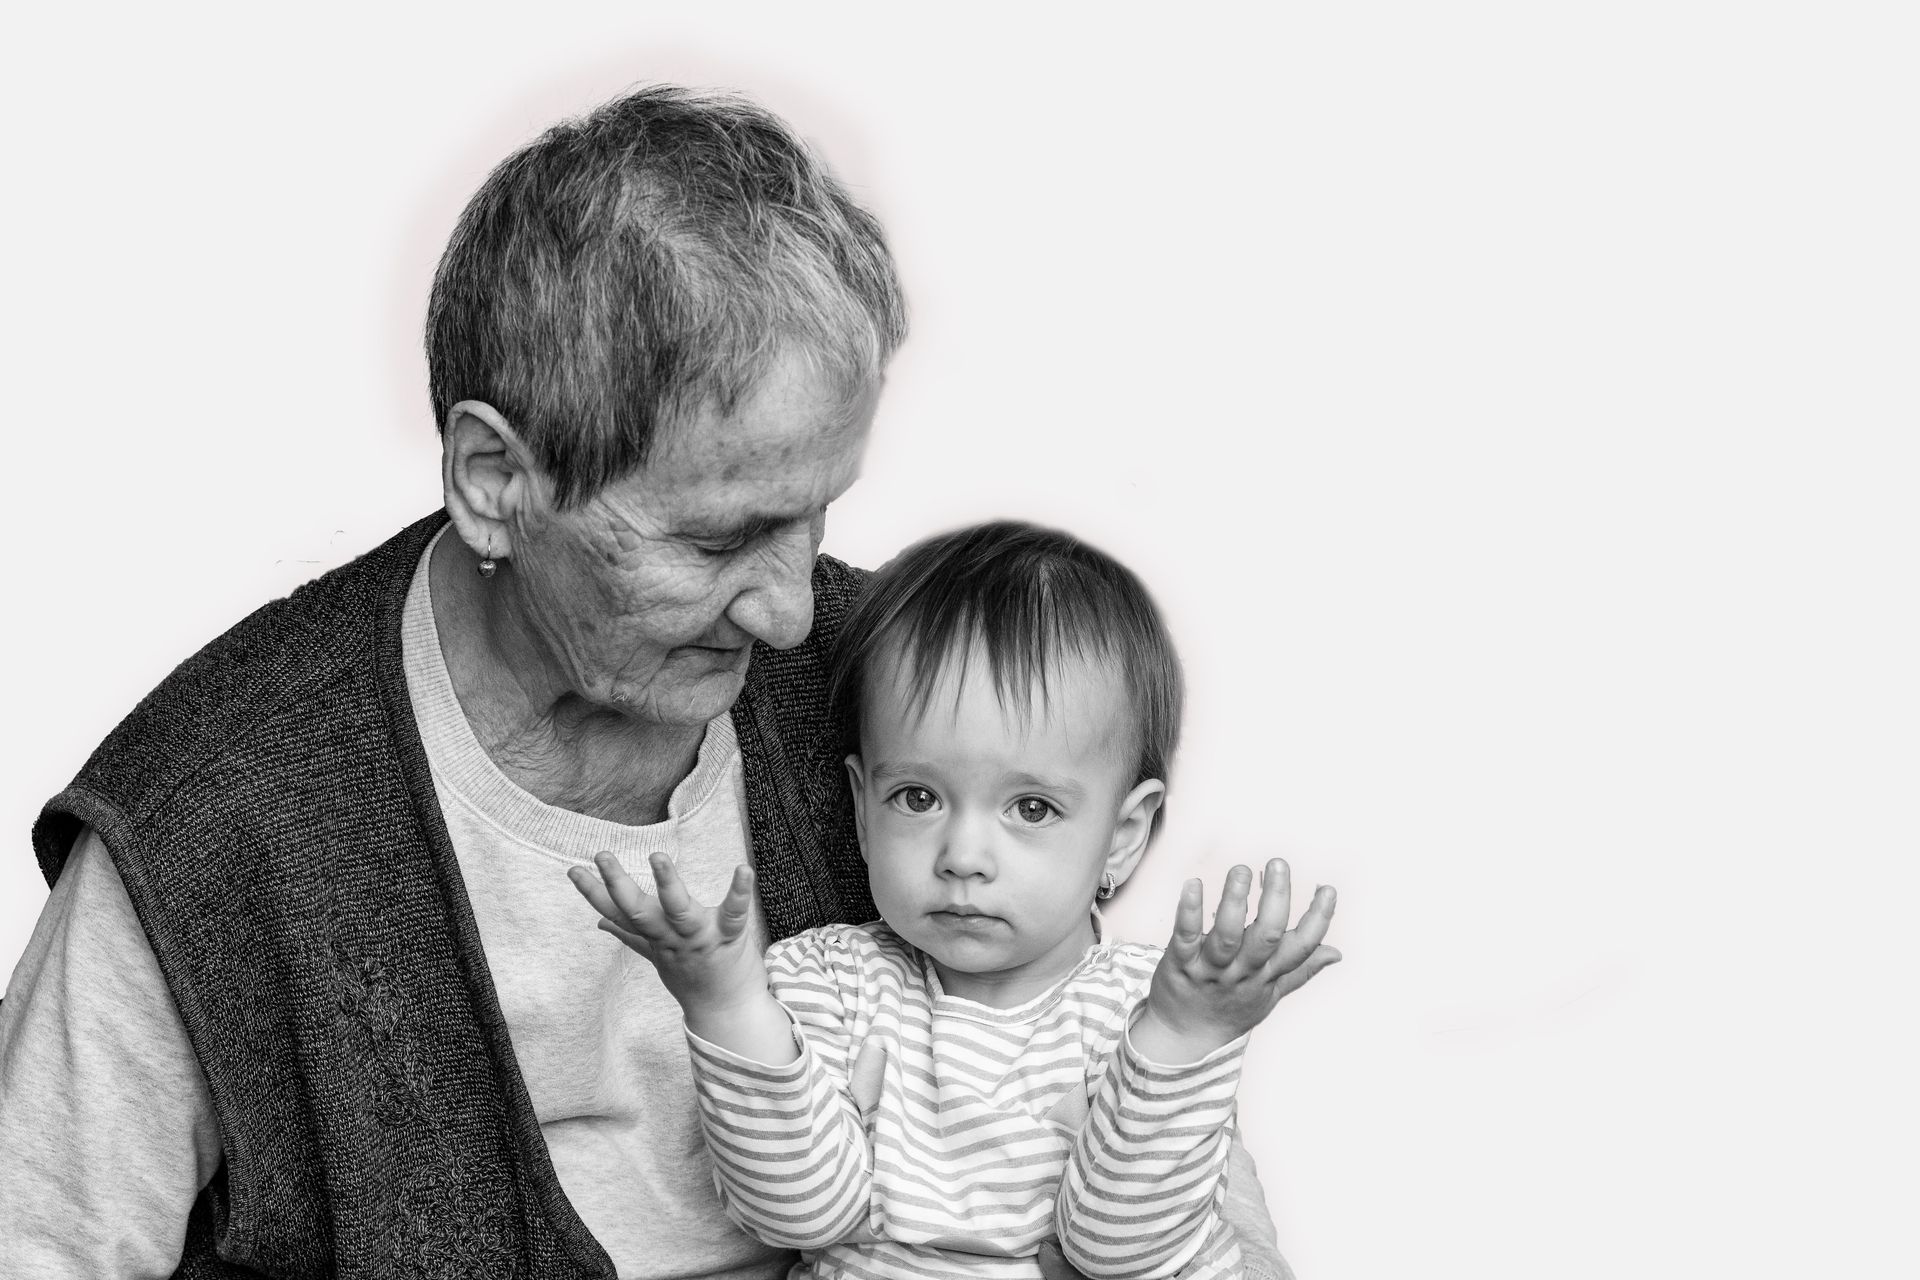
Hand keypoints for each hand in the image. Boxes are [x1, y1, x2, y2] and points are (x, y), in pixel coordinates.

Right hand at [568, 852, 767, 1018]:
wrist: (724, 1012)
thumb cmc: (691, 975)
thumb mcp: (655, 953)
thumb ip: (629, 933)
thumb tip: (600, 921)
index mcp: (653, 935)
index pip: (616, 913)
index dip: (593, 893)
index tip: (573, 870)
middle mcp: (670, 937)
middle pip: (638, 910)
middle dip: (618, 883)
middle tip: (602, 855)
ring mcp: (699, 938)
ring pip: (679, 910)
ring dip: (668, 884)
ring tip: (657, 857)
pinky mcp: (729, 938)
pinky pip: (734, 914)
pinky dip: (739, 892)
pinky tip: (743, 869)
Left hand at [1135, 859, 1339, 1061]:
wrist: (1184, 1036)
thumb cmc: (1230, 1010)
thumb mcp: (1270, 995)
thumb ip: (1300, 970)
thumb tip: (1335, 953)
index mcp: (1267, 976)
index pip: (1300, 949)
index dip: (1317, 920)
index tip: (1327, 889)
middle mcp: (1242, 973)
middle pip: (1265, 937)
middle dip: (1275, 899)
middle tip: (1278, 864)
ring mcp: (1210, 969)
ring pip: (1226, 936)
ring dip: (1234, 901)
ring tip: (1241, 871)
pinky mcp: (1180, 963)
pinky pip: (1185, 936)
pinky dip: (1189, 910)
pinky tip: (1194, 884)